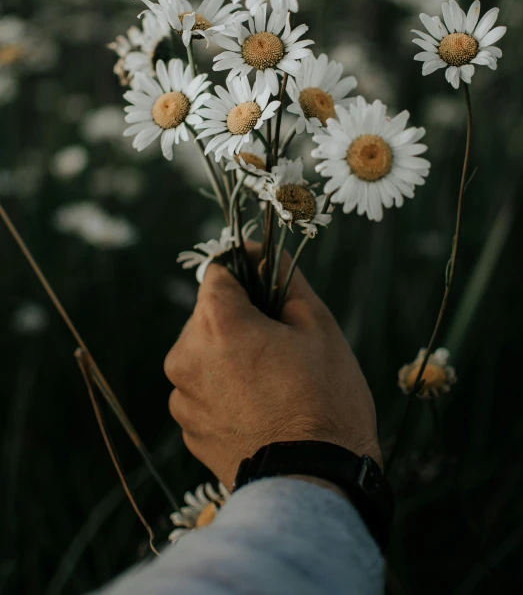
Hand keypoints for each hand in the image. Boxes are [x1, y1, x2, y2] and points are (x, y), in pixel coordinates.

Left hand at [164, 245, 381, 490]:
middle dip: (241, 319)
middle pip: (209, 315)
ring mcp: (182, 398)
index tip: (269, 282)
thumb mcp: (319, 327)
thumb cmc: (324, 401)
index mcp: (216, 324)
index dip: (246, 270)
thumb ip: (286, 280)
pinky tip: (261, 408)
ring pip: (205, 355)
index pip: (218, 272)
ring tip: (274, 382)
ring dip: (230, 356)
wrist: (314, 486)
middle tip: (282, 342)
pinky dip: (225, 390)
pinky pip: (203, 391)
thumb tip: (268, 254)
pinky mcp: (188, 430)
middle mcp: (185, 357)